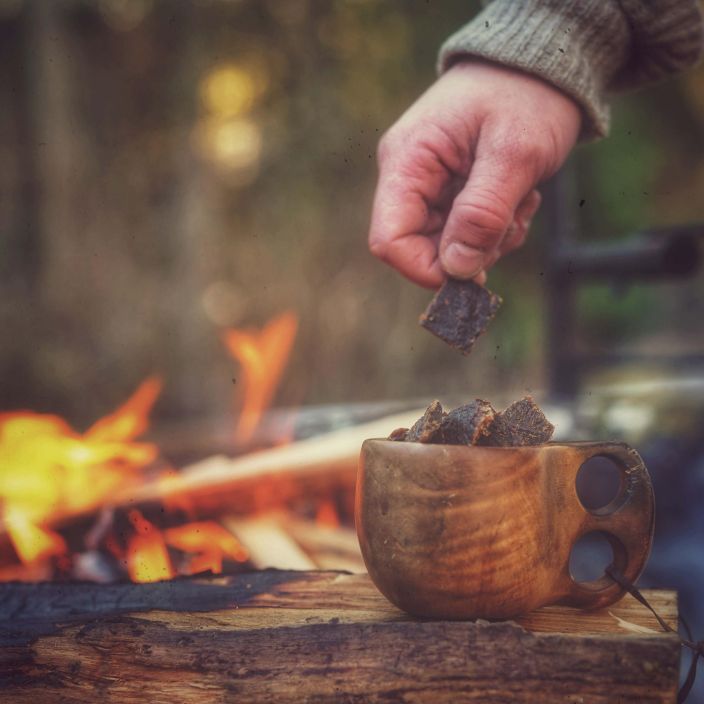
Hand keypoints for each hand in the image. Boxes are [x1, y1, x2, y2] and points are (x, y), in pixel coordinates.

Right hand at [368, 61, 580, 287]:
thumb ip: (482, 212)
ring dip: (490, 239)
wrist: (543, 67)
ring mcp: (430, 186)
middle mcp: (409, 177)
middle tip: (511, 222)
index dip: (426, 268)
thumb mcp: (514, 153)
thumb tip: (456, 269)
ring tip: (519, 202)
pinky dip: (496, 230)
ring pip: (447, 246)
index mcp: (407, 161)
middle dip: (470, 250)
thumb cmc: (527, 95)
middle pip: (421, 248)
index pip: (390, 240)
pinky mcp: (451, 192)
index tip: (474, 271)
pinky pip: (466, 233)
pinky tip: (517, 200)